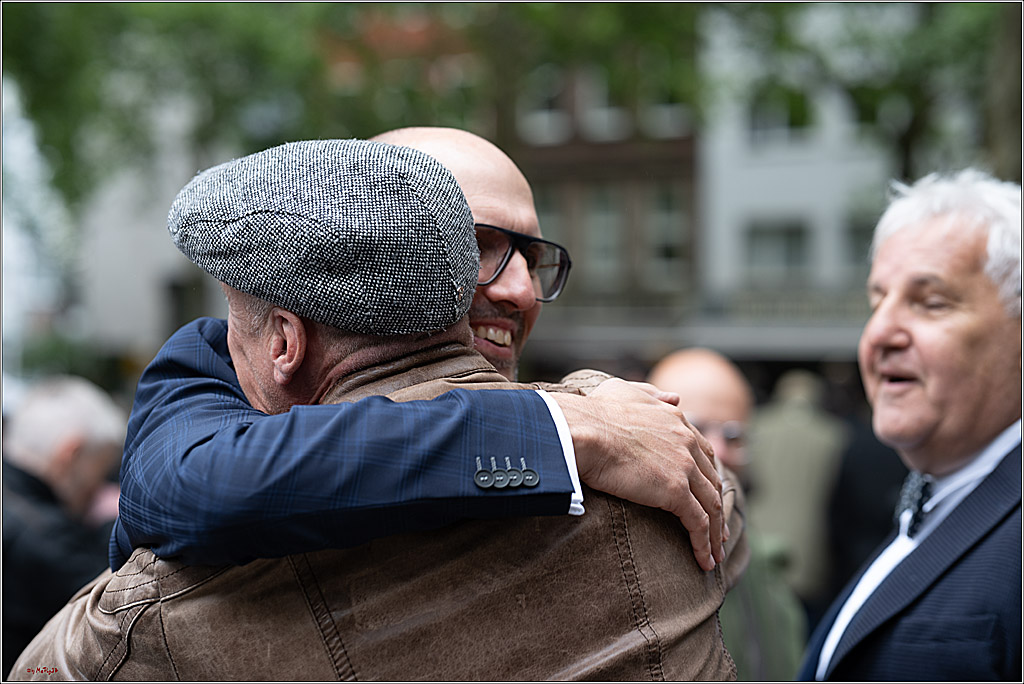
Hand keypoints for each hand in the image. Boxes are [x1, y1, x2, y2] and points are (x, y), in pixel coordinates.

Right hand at [551, 378, 725, 570]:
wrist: (583, 431)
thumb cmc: (593, 412)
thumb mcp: (626, 391)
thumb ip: (653, 395)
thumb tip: (675, 397)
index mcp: (676, 422)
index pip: (703, 453)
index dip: (707, 477)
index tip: (708, 495)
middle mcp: (687, 442)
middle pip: (712, 482)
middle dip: (717, 508)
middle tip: (718, 530)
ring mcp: (684, 467)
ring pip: (711, 506)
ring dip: (715, 533)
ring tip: (715, 554)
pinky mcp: (675, 491)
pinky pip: (698, 523)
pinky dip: (704, 543)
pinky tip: (704, 560)